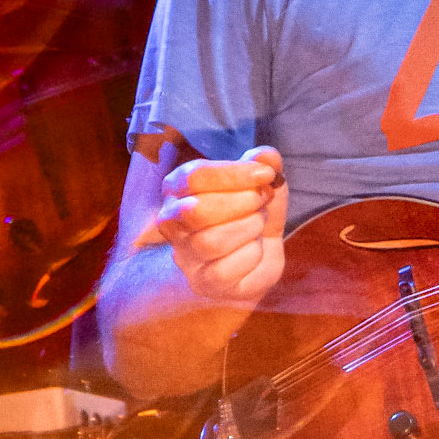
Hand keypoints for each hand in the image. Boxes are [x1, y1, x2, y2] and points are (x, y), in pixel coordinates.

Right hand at [152, 146, 287, 304]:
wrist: (255, 260)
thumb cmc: (250, 214)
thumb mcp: (261, 183)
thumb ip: (263, 164)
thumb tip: (266, 156)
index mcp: (178, 188)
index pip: (195, 176)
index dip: (235, 173)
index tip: (266, 175)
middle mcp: (172, 221)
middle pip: (197, 210)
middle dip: (242, 201)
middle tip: (262, 200)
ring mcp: (186, 255)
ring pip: (211, 241)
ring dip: (249, 227)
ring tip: (259, 223)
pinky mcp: (204, 282)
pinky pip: (226, 269)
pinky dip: (252, 255)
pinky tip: (256, 249)